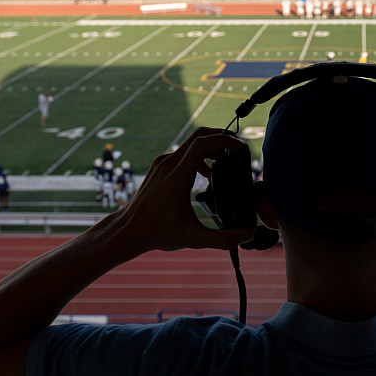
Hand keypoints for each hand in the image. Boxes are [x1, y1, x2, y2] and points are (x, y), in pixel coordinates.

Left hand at [113, 127, 255, 253]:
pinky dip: (198, 156)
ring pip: (190, 144)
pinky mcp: (158, 167)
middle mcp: (168, 164)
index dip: (223, 140)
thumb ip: (224, 239)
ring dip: (210, 148)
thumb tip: (248, 234)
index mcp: (177, 176)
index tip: (239, 146)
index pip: (202, 144)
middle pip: (198, 136)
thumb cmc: (158, 233)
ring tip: (224, 162)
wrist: (127, 230)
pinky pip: (182, 153)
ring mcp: (162, 163)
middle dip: (220, 137)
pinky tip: (206, 174)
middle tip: (237, 148)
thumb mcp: (194, 239)